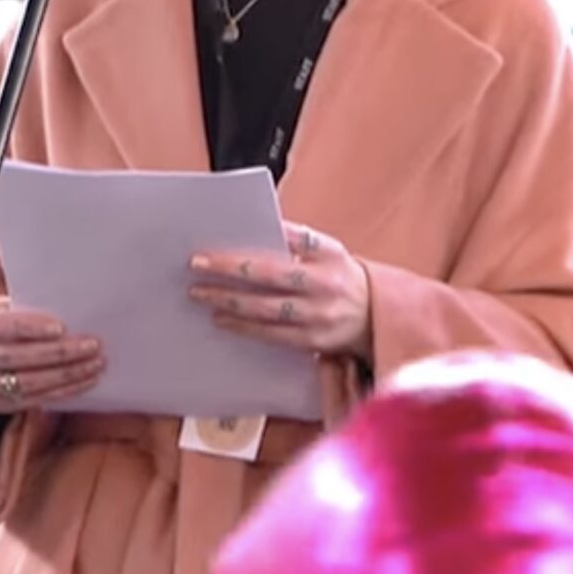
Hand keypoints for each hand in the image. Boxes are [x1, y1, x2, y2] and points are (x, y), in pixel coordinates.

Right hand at [0, 296, 105, 414]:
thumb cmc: (0, 320)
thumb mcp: (5, 306)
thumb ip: (27, 308)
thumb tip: (70, 310)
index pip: (0, 326)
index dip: (30, 327)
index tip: (61, 327)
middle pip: (17, 358)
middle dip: (59, 353)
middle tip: (92, 346)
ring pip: (28, 383)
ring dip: (67, 375)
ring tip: (96, 364)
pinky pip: (33, 400)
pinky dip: (63, 392)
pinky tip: (84, 380)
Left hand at [188, 221, 371, 358]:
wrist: (377, 316)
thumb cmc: (339, 276)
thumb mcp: (327, 251)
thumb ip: (295, 241)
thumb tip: (249, 231)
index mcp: (329, 254)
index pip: (293, 240)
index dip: (257, 239)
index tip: (223, 236)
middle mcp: (326, 284)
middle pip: (271, 275)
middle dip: (230, 270)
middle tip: (196, 265)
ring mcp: (320, 316)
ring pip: (266, 309)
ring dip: (229, 301)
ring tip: (200, 294)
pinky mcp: (314, 341)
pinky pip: (272, 335)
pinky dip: (244, 327)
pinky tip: (222, 320)